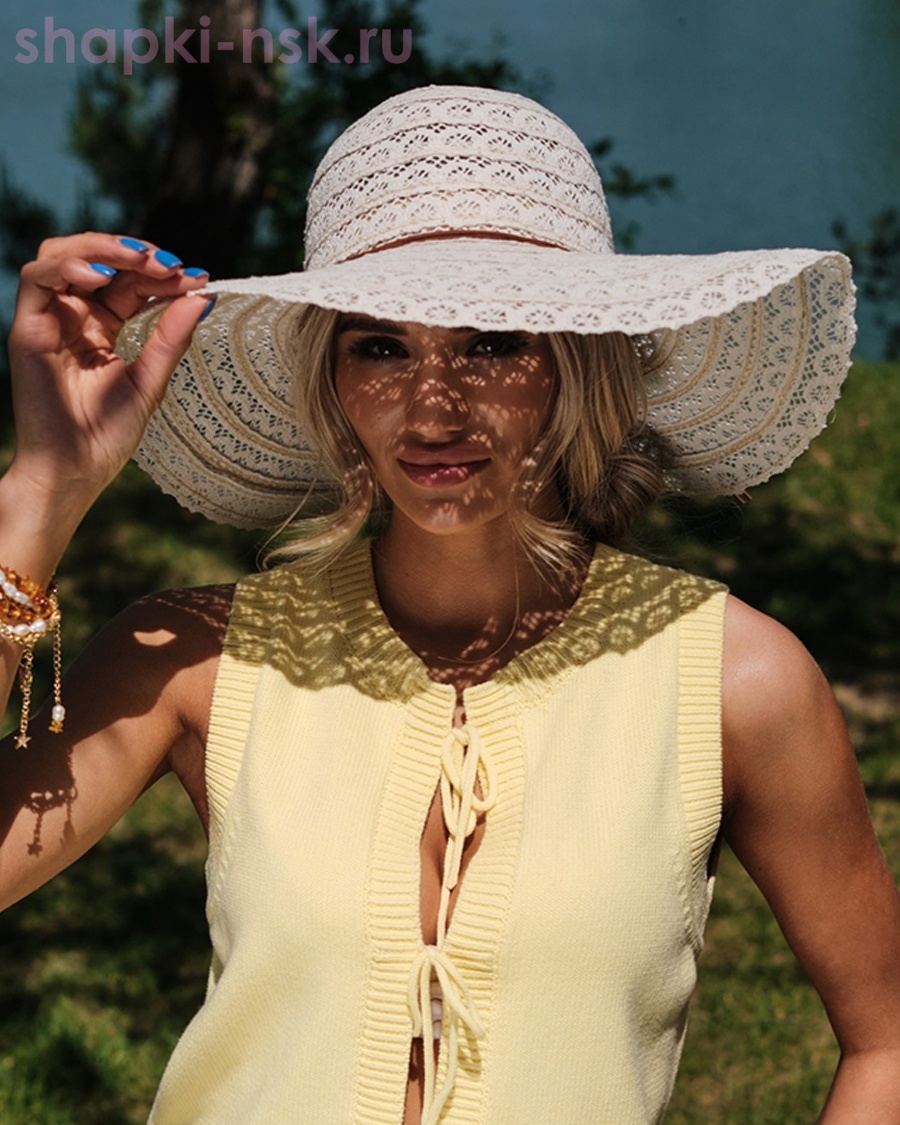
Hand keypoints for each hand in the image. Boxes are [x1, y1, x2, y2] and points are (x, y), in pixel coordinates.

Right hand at [6, 232, 211, 506]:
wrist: (74, 471)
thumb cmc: (108, 436)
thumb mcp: (150, 381)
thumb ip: (171, 339)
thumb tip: (201, 297)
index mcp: (102, 326)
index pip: (130, 282)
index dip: (160, 274)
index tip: (196, 277)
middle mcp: (74, 317)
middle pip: (97, 259)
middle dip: (136, 254)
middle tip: (171, 265)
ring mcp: (49, 321)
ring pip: (62, 256)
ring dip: (102, 248)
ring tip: (140, 260)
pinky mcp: (28, 330)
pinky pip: (36, 279)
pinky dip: (67, 266)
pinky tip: (102, 276)